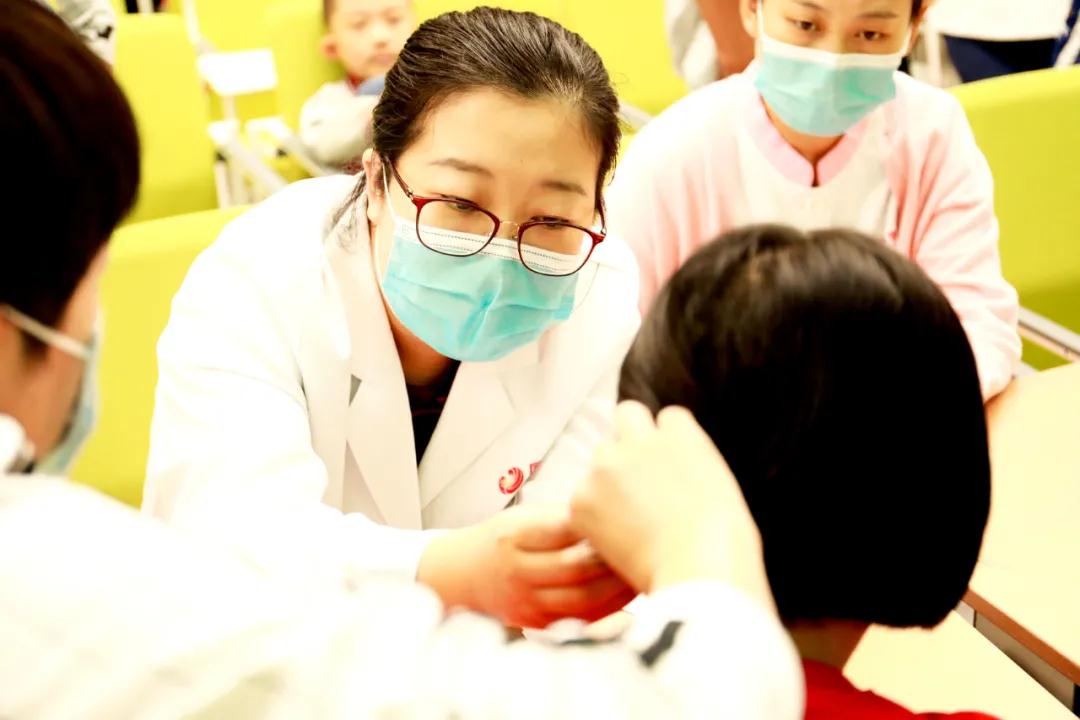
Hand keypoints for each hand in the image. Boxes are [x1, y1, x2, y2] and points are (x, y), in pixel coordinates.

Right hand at [417, 505, 635, 628]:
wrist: (466, 575)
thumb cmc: (504, 538)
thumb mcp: (524, 516)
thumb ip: (562, 517)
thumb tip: (612, 509)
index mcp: (513, 537)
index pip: (562, 532)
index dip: (596, 526)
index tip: (624, 517)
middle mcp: (516, 571)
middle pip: (574, 567)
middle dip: (611, 559)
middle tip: (644, 546)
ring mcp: (526, 601)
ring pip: (581, 599)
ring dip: (616, 587)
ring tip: (640, 570)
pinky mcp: (537, 622)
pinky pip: (581, 619)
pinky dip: (608, 608)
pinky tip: (628, 594)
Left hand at [570, 402, 772, 607]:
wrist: (697, 569)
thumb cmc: (723, 541)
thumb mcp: (719, 485)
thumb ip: (692, 465)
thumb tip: (676, 472)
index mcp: (680, 435)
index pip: (667, 417)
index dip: (666, 441)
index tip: (668, 464)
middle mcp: (640, 440)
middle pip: (627, 416)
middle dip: (630, 438)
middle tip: (636, 476)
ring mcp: (607, 465)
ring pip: (600, 455)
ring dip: (609, 476)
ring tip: (627, 517)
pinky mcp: (583, 498)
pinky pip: (582, 497)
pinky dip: (592, 516)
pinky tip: (613, 540)